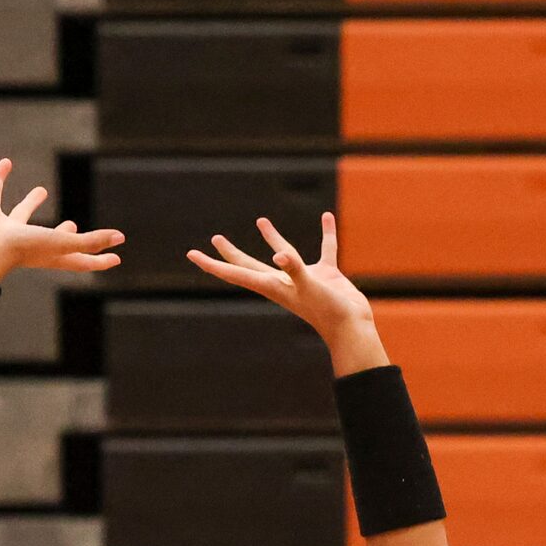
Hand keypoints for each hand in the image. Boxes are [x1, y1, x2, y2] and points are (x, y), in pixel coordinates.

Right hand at [0, 160, 123, 281]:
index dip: (100, 260)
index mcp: (51, 255)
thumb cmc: (24, 248)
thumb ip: (91, 241)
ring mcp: (8, 231)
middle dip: (64, 233)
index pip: (82, 260)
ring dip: (31, 202)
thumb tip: (120, 238)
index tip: (116, 259)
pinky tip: (6, 164)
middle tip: (73, 225)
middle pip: (52, 239)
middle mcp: (31, 244)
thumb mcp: (63, 243)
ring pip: (22, 214)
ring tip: (42, 190)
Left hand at [187, 211, 386, 374]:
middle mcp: (284, 281)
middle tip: (215, 239)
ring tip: (261, 221)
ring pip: (284, 253)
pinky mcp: (326, 274)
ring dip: (272, 238)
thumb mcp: (309, 288)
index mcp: (272, 285)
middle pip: (250, 264)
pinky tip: (326, 218)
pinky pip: (324, 249)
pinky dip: (326, 234)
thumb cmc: (328, 311)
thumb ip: (294, 270)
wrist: (353, 327)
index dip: (213, 264)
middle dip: (232, 253)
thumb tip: (279, 256)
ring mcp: (304, 277)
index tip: (192, 254)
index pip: (235, 273)